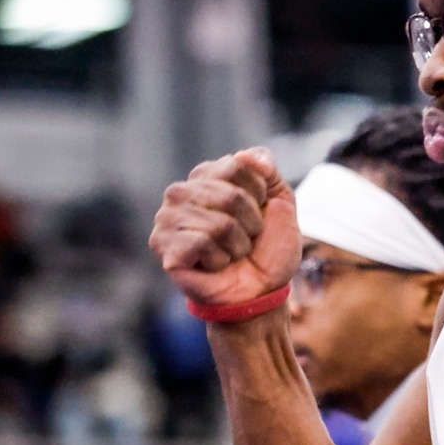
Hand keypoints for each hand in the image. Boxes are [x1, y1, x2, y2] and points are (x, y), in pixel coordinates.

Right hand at [150, 148, 298, 307]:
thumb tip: (249, 154)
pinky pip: (202, 242)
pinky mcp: (162, 244)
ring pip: (219, 222)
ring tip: (230, 252)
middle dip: (251, 223)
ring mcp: (167, 217)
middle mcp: (181, 192)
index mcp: (207, 176)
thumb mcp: (281, 203)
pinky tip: (214, 264)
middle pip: (230, 195)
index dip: (260, 193)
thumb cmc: (268, 248)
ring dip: (237, 244)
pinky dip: (220, 259)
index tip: (259, 213)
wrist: (261, 290)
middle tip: (246, 238)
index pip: (239, 165)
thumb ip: (268, 172)